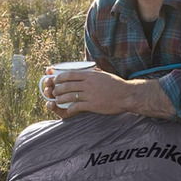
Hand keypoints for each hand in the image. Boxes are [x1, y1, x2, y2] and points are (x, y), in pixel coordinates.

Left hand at [44, 67, 175, 119]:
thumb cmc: (116, 85)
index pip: (70, 74)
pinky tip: (67, 110)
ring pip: (70, 96)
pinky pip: (77, 106)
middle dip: (57, 88)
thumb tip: (87, 69)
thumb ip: (93, 72)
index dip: (60, 77)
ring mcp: (90, 94)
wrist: (126, 95)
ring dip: (61, 99)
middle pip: (67, 85)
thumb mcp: (103, 74)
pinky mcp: (93, 105)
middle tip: (53, 92)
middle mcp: (88, 84)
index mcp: (90, 75)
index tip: (55, 80)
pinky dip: (70, 108)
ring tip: (57, 101)